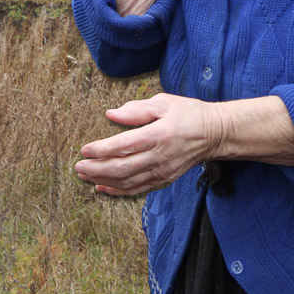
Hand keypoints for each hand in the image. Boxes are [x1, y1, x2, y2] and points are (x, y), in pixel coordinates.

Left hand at [74, 93, 225, 195]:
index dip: (102, 149)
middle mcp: (160, 156)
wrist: (215, 134)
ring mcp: (163, 170)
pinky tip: (102, 188)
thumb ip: (136, 110)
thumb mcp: (163, 102)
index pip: (125, 145)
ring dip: (103, 180)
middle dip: (97, 169)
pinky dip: (119, 190)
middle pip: (122, 167)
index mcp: (158, 134)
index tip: (84, 149)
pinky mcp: (165, 179)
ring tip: (84, 176)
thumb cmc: (188, 114)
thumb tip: (111, 114)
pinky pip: (138, 189)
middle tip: (78, 166)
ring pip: (128, 181)